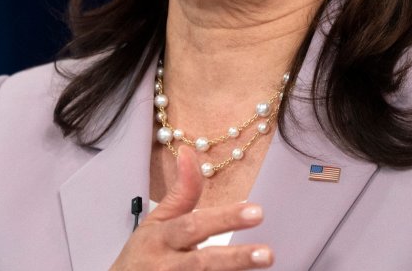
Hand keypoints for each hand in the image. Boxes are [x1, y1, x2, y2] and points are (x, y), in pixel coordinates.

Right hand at [109, 146, 272, 269]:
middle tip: (267, 253)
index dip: (223, 219)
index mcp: (160, 238)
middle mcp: (166, 265)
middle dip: (236, 258)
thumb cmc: (144, 253)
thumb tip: (189, 152)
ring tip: (264, 261)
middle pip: (203, 262)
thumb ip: (181, 192)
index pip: (194, 226)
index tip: (256, 211)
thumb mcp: (157, 221)